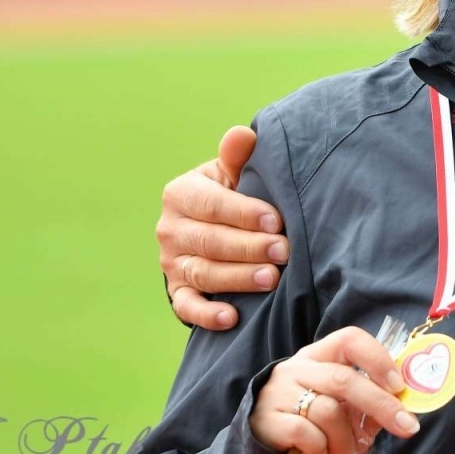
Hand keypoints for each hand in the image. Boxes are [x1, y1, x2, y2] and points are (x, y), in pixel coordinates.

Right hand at [158, 126, 290, 329]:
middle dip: (249, 247)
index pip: (212, 204)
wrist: (212, 226)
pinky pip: (186, 306)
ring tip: (271, 279)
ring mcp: (170, 261)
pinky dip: (206, 314)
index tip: (277, 221)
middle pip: (210, 241)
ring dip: (237, 278)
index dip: (244, 213)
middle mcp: (170, 228)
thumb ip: (238, 157)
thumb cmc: (232, 194)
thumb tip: (242, 135)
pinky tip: (231, 318)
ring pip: (203, 273)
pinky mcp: (175, 290)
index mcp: (181, 193)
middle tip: (284, 252)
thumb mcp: (233, 173)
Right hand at [252, 327, 419, 453]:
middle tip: (407, 428)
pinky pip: (305, 433)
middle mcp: (299, 367)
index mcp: (320, 354)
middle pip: (344, 380)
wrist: (259, 431)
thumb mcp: (337, 400)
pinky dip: (320, 448)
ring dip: (347, 442)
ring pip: (328, 411)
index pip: (349, 339)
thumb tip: (402, 407)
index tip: (399, 386)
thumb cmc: (309, 413)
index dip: (377, 359)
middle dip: (381, 405)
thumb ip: (365, 400)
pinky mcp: (268, 419)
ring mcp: (281, 391)